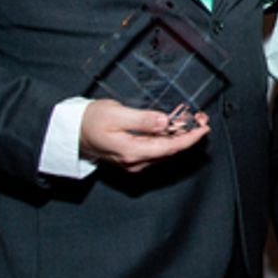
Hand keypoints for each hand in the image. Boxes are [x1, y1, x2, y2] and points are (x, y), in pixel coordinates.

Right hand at [79, 99, 210, 172]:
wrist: (72, 132)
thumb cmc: (91, 120)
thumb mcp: (116, 114)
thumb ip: (142, 120)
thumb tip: (165, 122)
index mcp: (132, 152)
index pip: (170, 147)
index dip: (190, 138)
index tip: (204, 129)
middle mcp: (135, 162)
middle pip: (170, 150)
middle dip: (189, 135)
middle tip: (202, 120)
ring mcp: (134, 162)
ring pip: (165, 151)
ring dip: (180, 137)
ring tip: (193, 121)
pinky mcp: (132, 158)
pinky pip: (156, 150)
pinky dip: (168, 139)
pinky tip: (174, 127)